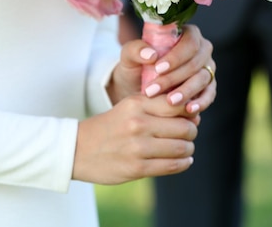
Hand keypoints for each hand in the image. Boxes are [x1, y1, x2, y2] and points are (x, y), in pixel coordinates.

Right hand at [72, 93, 197, 184]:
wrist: (77, 149)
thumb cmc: (110, 126)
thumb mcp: (129, 107)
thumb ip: (157, 107)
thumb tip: (194, 115)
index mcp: (137, 104)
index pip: (178, 104)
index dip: (190, 111)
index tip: (189, 117)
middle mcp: (138, 123)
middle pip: (185, 127)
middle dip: (192, 132)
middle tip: (188, 135)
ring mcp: (138, 147)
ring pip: (182, 148)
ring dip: (188, 149)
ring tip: (185, 149)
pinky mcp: (137, 168)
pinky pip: (172, 166)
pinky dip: (183, 163)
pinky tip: (182, 160)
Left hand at [108, 24, 215, 117]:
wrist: (137, 88)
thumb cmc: (136, 67)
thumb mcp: (129, 56)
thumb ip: (135, 49)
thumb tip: (151, 54)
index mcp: (186, 34)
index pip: (189, 42)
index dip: (176, 56)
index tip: (158, 69)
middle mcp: (200, 50)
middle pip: (197, 61)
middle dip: (175, 77)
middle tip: (155, 90)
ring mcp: (206, 68)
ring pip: (203, 78)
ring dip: (186, 91)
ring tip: (170, 102)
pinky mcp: (208, 87)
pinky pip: (209, 94)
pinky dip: (200, 102)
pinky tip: (189, 109)